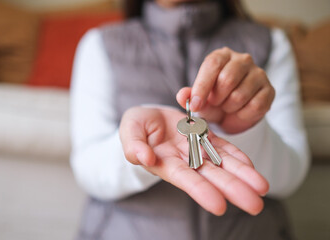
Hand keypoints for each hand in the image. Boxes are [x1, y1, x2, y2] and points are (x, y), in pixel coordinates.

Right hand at [119, 106, 268, 215]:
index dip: (201, 191)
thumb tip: (145, 159)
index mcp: (165, 163)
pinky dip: (237, 156)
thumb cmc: (135, 126)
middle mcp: (185, 160)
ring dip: (242, 176)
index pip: (185, 178)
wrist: (148, 116)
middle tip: (256, 205)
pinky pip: (223, 147)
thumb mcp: (129, 130)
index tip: (219, 206)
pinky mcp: (205, 136)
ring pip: (222, 163)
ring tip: (263, 188)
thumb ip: (134, 145)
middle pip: (211, 176)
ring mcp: (197, 148)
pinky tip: (251, 166)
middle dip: (233, 189)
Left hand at [177, 47, 274, 133]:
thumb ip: (188, 96)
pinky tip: (239, 111)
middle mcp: (242, 60)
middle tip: (215, 103)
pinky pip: (255, 106)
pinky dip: (243, 115)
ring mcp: (259, 74)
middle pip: (227, 79)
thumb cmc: (213, 101)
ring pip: (240, 95)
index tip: (195, 105)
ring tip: (227, 106)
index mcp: (222, 56)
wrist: (233, 114)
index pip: (212, 64)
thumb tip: (182, 95)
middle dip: (217, 99)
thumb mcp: (198, 99)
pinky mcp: (269, 90)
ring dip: (229, 108)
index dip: (202, 86)